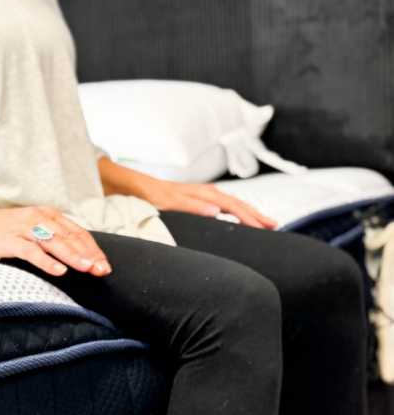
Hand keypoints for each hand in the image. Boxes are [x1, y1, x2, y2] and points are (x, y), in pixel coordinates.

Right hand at [0, 206, 110, 276]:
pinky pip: (32, 252)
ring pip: (55, 243)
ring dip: (73, 257)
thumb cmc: (4, 229)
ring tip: (87, 268)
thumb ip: (52, 236)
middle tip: (102, 270)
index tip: (104, 265)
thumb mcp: (33, 227)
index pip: (78, 233)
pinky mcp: (11, 240)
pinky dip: (47, 261)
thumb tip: (75, 253)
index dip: (93, 249)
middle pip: (70, 238)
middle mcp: (40, 219)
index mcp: (48, 215)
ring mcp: (25, 229)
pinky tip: (59, 270)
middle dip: (88, 255)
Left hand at [137, 180, 276, 229]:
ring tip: (265, 222)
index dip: (249, 218)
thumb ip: (193, 206)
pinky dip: (237, 212)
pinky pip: (225, 205)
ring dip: (250, 213)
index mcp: (205, 194)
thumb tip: (217, 211)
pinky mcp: (201, 198)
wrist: (140, 187)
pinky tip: (240, 218)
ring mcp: (205, 195)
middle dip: (257, 214)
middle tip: (274, 226)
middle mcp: (208, 192)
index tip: (263, 228)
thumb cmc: (153, 195)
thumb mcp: (171, 203)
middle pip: (238, 204)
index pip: (233, 207)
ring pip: (234, 204)